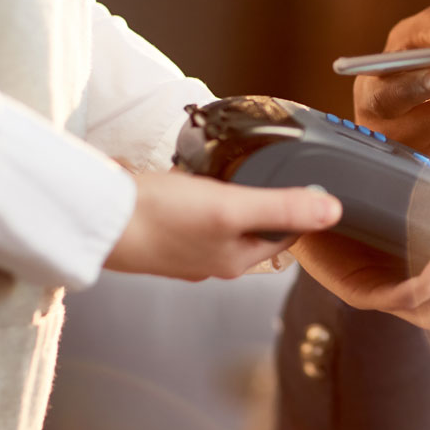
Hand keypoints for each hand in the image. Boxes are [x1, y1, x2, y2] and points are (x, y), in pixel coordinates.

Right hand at [105, 170, 340, 280]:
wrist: (95, 218)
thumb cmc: (158, 219)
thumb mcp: (231, 207)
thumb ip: (283, 207)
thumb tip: (334, 211)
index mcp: (234, 261)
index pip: (284, 235)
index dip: (300, 208)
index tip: (309, 180)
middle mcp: (211, 258)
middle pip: (254, 226)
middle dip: (263, 198)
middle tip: (270, 168)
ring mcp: (183, 245)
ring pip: (222, 218)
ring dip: (229, 194)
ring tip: (231, 169)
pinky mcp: (159, 228)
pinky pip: (191, 209)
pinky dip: (197, 192)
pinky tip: (190, 176)